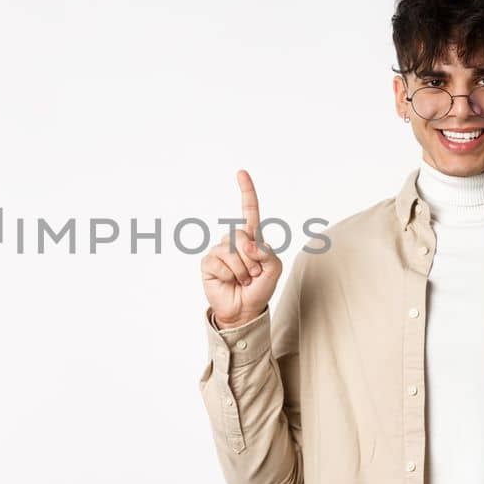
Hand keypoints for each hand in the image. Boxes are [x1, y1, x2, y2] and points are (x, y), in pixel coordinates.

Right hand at [201, 169, 283, 328]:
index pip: (249, 210)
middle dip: (252, 258)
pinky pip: (221, 262)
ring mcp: (219, 251)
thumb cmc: (260, 288)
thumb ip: (267, 253)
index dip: (246, 191)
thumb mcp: (274, 269)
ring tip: (243, 280)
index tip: (241, 172)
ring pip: (232, 251)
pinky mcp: (208, 262)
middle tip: (254, 275)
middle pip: (242, 235)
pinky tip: (229, 281)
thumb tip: (246, 244)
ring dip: (243, 270)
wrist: (244, 310)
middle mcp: (234, 241)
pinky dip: (230, 274)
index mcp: (251, 238)